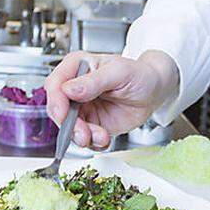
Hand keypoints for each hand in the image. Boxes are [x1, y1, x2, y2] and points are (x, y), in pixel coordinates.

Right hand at [45, 50, 178, 149]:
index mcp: (77, 67)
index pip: (55, 85)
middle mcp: (75, 88)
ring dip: (82, 136)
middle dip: (69, 126)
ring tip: (101, 136)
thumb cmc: (139, 74)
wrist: (154, 92)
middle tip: (83, 134)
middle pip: (58, 110)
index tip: (64, 115)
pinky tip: (104, 137)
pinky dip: (92, 142)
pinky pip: (84, 137)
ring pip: (69, 127)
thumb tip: (70, 89)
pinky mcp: (91, 123)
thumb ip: (94, 81)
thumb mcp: (119, 72)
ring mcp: (82, 107)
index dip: (56, 102)